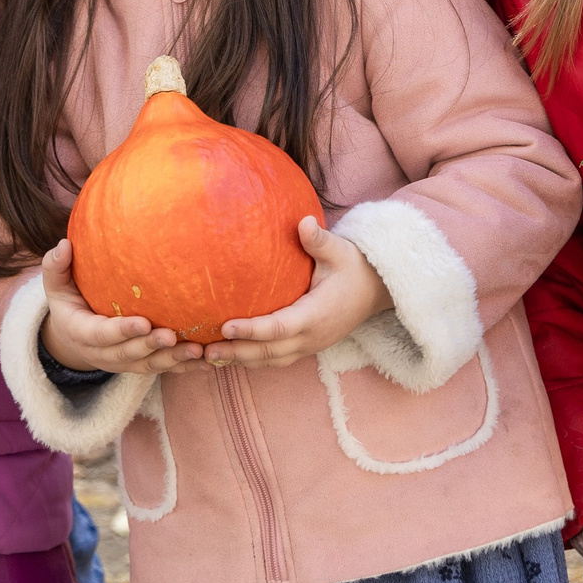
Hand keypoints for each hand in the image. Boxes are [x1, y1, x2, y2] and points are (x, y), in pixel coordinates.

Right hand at [35, 240, 206, 375]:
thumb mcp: (57, 287)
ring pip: (150, 365)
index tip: (143, 323)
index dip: (121, 331)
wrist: (74, 338)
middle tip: (172, 336)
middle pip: (128, 354)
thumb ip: (56, 268)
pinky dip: (187, 367)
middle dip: (151, 347)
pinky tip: (210, 362)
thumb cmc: (70, 302)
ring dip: (174, 360)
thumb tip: (63, 245)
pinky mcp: (142, 365)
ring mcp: (124, 363)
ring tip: (198, 351)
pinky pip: (164, 369)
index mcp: (83, 333)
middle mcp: (104, 354)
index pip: (102, 334)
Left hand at [207, 217, 390, 369]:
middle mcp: (312, 336)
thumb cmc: (355, 268)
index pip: (280, 328)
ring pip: (271, 360)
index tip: (226, 327)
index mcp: (317, 315)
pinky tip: (233, 354)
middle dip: (237, 352)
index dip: (252, 330)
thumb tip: (304, 222)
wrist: (377, 291)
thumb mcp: (340, 251)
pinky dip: (254, 359)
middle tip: (205, 350)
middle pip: (269, 352)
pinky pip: (277, 359)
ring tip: (210, 357)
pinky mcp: (308, 346)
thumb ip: (319, 241)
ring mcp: (310, 345)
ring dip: (241, 360)